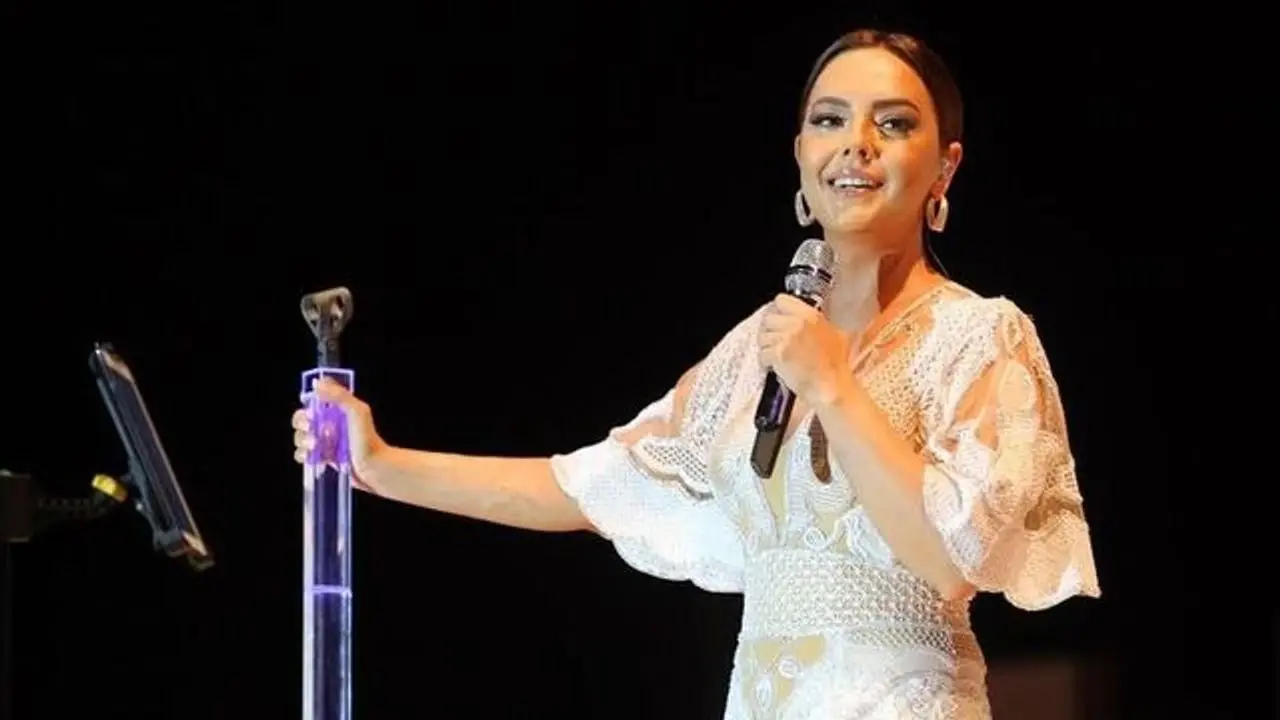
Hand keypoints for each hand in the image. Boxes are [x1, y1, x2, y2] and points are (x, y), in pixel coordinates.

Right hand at [291, 378, 387, 492]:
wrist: (375, 469)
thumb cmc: (368, 440)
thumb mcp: (357, 412)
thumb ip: (340, 396)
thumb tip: (318, 384)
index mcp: (338, 411)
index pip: (314, 402)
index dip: (308, 405)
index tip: (311, 413)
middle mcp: (331, 425)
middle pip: (303, 419)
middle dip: (301, 423)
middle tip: (309, 429)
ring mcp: (326, 442)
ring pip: (302, 437)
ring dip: (302, 440)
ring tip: (314, 446)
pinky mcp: (324, 458)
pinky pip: (304, 455)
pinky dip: (302, 455)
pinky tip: (310, 457)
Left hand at [758, 293, 854, 406]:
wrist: (830, 386)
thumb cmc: (835, 365)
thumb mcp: (837, 335)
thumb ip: (820, 323)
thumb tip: (809, 320)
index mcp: (810, 315)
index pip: (781, 300)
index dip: (777, 311)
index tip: (778, 321)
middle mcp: (797, 323)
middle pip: (767, 319)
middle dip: (769, 331)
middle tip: (774, 341)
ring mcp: (786, 338)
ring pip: (762, 336)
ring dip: (766, 347)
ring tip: (774, 355)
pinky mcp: (777, 355)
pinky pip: (762, 353)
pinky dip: (765, 361)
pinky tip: (773, 366)